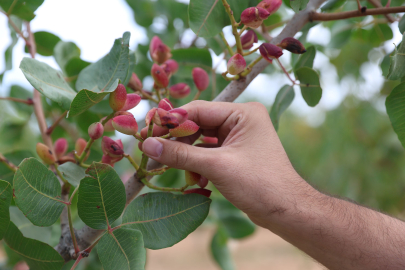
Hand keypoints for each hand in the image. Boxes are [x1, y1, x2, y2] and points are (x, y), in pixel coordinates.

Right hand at [140, 100, 311, 226]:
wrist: (286, 211)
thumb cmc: (259, 184)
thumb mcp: (216, 166)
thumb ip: (180, 154)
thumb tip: (147, 145)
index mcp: (243, 113)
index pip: (198, 110)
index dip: (171, 121)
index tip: (147, 131)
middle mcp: (241, 120)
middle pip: (198, 124)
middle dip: (178, 140)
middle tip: (153, 150)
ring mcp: (238, 137)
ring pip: (201, 140)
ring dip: (187, 155)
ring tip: (173, 168)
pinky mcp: (235, 153)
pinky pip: (209, 152)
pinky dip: (198, 164)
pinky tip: (195, 180)